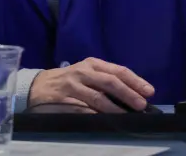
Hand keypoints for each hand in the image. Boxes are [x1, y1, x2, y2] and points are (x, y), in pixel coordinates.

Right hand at [27, 57, 154, 112]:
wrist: (37, 86)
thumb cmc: (69, 80)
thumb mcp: (86, 73)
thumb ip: (105, 80)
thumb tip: (133, 95)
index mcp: (92, 64)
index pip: (117, 70)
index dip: (135, 81)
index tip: (149, 91)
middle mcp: (82, 73)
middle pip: (109, 82)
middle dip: (128, 94)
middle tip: (141, 105)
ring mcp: (72, 87)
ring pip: (97, 97)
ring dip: (114, 108)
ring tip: (127, 116)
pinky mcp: (63, 101)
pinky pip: (82, 110)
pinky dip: (95, 116)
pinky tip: (105, 122)